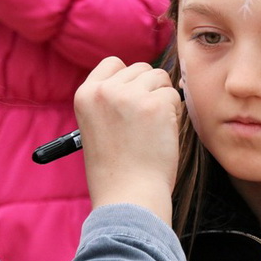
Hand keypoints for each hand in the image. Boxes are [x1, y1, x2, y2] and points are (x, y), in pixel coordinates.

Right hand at [74, 57, 181, 224]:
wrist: (128, 197)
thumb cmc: (116, 170)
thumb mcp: (97, 127)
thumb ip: (110, 101)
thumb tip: (141, 79)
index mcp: (85, 95)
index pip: (113, 63)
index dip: (128, 80)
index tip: (132, 102)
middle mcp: (105, 90)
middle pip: (141, 68)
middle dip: (149, 91)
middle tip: (144, 124)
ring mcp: (130, 96)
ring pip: (160, 79)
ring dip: (163, 101)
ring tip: (151, 131)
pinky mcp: (155, 105)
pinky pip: (174, 97)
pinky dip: (174, 115)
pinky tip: (161, 137)